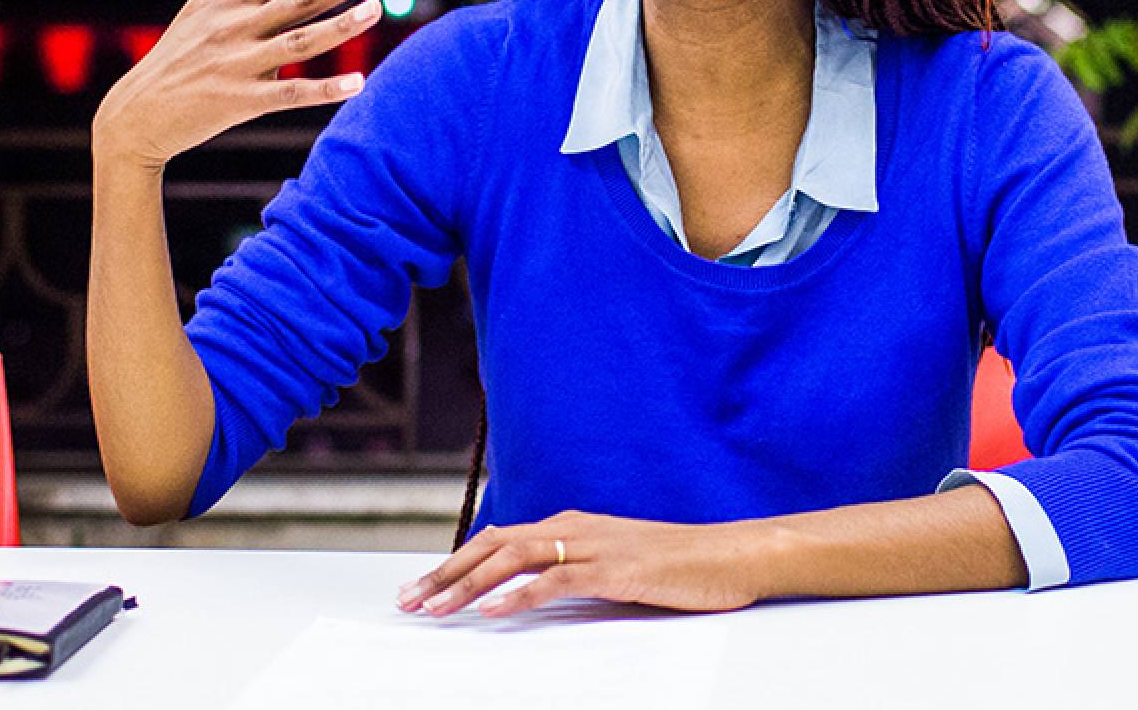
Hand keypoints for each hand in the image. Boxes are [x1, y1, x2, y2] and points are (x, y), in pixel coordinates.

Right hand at [92, 0, 393, 169]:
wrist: (136, 114)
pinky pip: (290, 95)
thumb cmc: (175, 55)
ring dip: (341, 25)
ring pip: (300, 41)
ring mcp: (238, 63)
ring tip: (378, 8)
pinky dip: (324, 89)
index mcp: (235, 1)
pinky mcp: (239, 102)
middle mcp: (238, 26)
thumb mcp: (200, 4)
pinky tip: (359, 83)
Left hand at [394, 511, 767, 618]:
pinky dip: (519, 594)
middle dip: (445, 573)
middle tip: (407, 600)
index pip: (497, 540)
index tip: (420, 588)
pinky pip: (557, 579)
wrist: (729, 555)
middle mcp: (574, 528)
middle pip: (493, 544)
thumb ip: (571, 574)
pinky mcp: (615, 569)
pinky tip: (494, 611)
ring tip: (435, 608)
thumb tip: (526, 597)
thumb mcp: (613, 567)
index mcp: (570, 525)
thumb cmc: (675, 566)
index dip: (455, 563)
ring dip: (469, 584)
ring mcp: (594, 545)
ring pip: (514, 558)